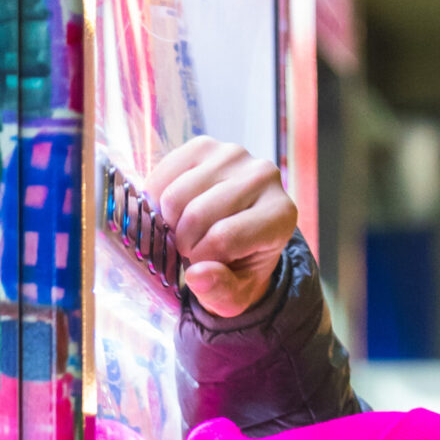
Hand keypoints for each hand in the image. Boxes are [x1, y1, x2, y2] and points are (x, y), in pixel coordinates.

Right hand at [148, 137, 297, 317]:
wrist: (238, 238)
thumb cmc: (239, 268)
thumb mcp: (235, 294)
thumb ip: (220, 291)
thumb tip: (197, 275)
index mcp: (281, 215)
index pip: (224, 237)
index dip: (202, 258)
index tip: (201, 266)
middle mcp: (263, 176)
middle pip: (198, 213)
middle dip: (185, 242)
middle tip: (191, 251)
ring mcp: (233, 155)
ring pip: (177, 195)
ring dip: (170, 223)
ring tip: (185, 233)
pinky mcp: (205, 144)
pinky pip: (164, 175)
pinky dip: (158, 201)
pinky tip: (172, 214)